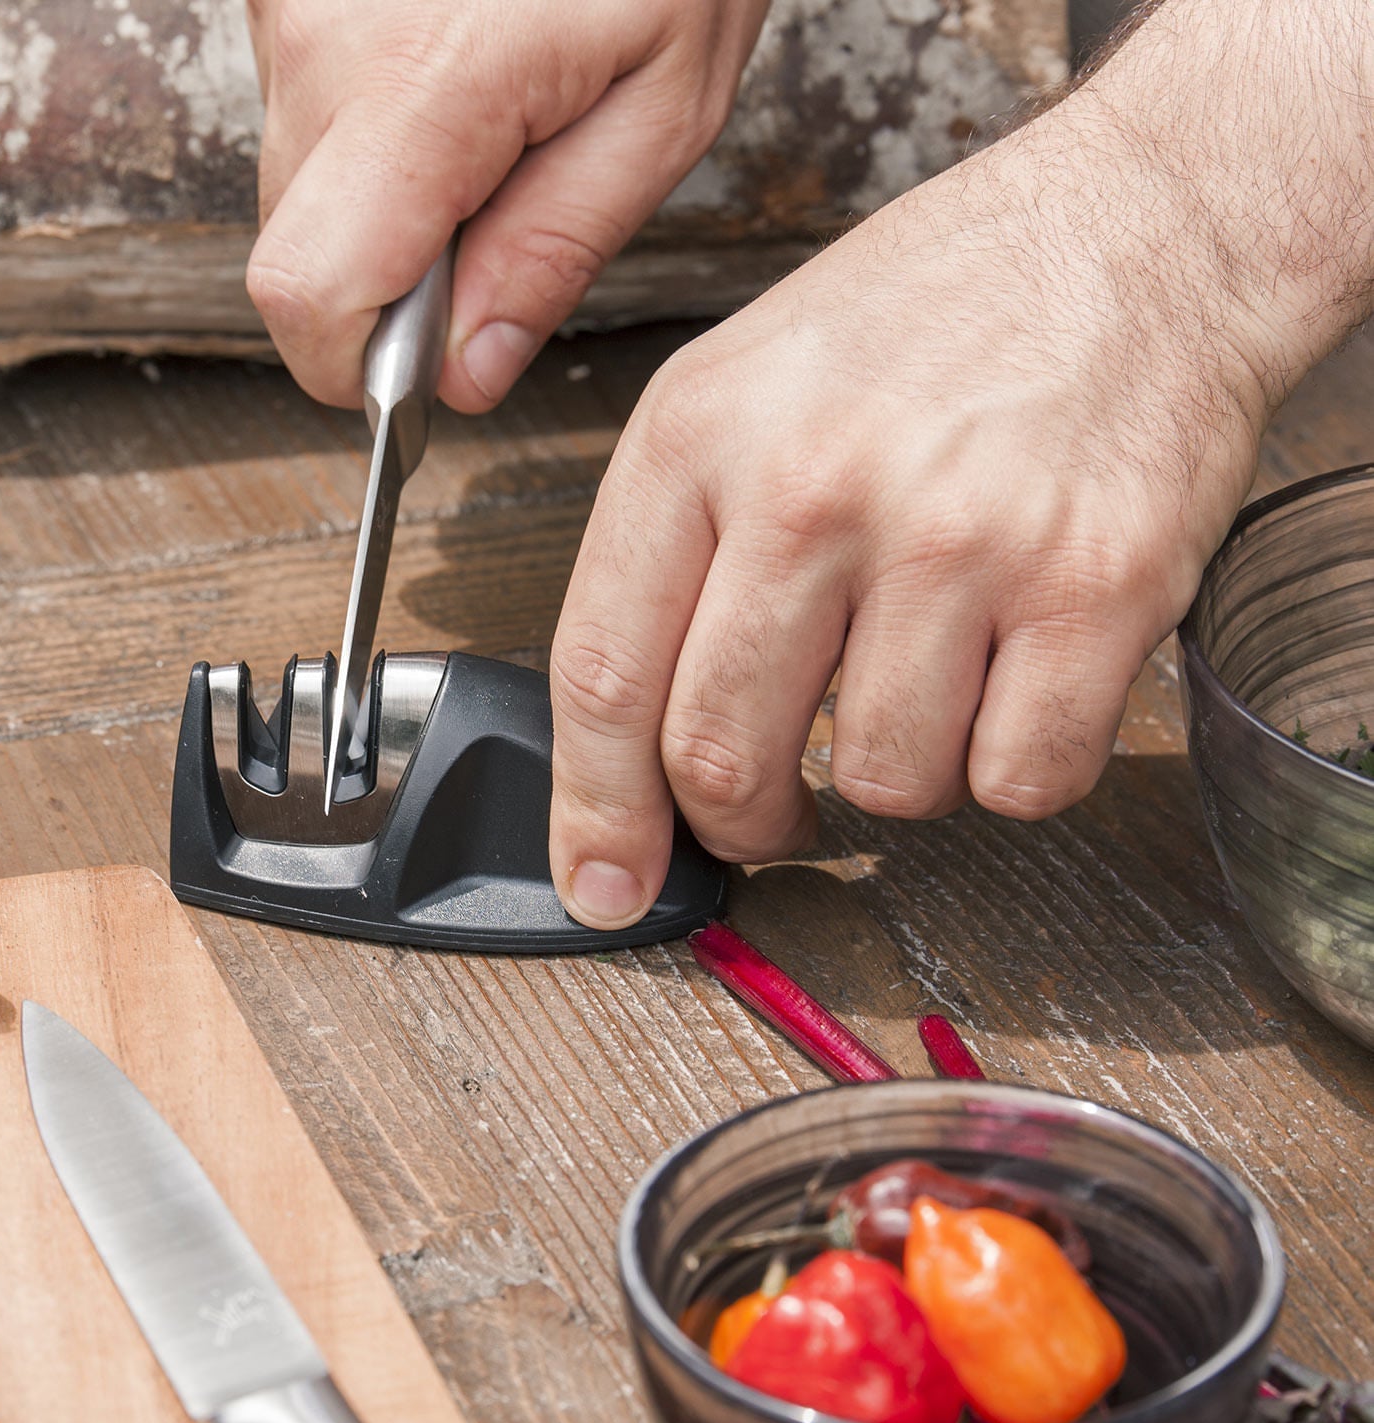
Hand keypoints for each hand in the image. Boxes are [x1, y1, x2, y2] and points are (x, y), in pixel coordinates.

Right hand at [244, 0, 768, 410]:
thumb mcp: (661, 113)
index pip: (309, 296)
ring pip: (297, 193)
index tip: (430, 372)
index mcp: (421, 81)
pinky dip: (374, 144)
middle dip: (389, 290)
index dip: (361, 369)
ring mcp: (288, 0)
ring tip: (492, 130)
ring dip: (386, 209)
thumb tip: (466, 375)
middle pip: (298, 256)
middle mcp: (321, 37)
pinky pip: (306, 119)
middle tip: (501, 221)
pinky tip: (454, 89)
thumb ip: (554, 254)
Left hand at [545, 95, 1283, 928]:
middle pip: (724, 756)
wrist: (1138, 229)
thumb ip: (676, 556)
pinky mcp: (1096, 586)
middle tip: (775, 816)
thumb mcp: (746, 385)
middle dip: (745, 824)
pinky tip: (1014, 678)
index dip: (596, 811)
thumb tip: (635, 748)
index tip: (605, 883)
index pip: (602, 672)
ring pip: (883, 784)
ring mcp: (957, 539)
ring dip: (899, 771)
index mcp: (699, 436)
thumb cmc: (931, 317)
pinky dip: (1012, 764)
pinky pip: (1019, 779)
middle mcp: (813, 488)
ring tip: (927, 677)